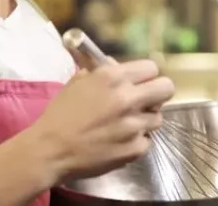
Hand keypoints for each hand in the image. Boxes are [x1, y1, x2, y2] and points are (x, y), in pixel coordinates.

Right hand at [27, 58, 174, 181]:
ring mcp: (134, 125)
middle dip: (157, 93)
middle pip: (166, 88)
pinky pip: (147, 140)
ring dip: (145, 119)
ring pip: (158, 117)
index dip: (145, 75)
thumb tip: (117, 68)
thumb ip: (100, 72)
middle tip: (144, 100)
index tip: (139, 82)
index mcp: (112, 77)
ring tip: (126, 124)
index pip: (151, 68)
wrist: (51, 149)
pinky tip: (120, 141)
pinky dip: (136, 140)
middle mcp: (128, 98)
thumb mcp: (76, 83)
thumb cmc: (59, 114)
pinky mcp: (135, 148)